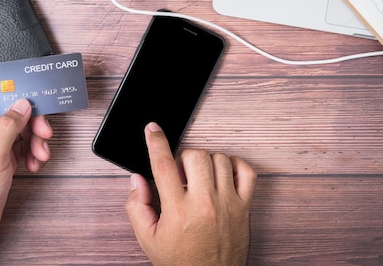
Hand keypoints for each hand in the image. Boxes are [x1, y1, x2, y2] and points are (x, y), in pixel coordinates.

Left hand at [0, 80, 52, 264]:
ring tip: (40, 153)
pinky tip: (34, 163)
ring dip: (34, 139)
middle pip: (11, 111)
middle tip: (43, 130)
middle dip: (31, 119)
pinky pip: (21, 147)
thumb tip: (22, 104)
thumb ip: (9, 125)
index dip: (8, 86)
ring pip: (20, 130)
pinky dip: (32, 152)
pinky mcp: (2, 160)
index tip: (30, 91)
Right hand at [125, 122, 256, 265]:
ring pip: (220, 159)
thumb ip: (136, 206)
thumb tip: (137, 179)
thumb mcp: (147, 238)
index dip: (156, 142)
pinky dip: (235, 165)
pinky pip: (246, 172)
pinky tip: (222, 174)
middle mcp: (205, 204)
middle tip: (180, 174)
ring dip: (206, 162)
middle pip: (195, 155)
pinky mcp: (245, 208)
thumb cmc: (180, 261)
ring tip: (199, 178)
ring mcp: (228, 204)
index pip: (164, 165)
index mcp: (178, 211)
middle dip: (184, 158)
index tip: (152, 129)